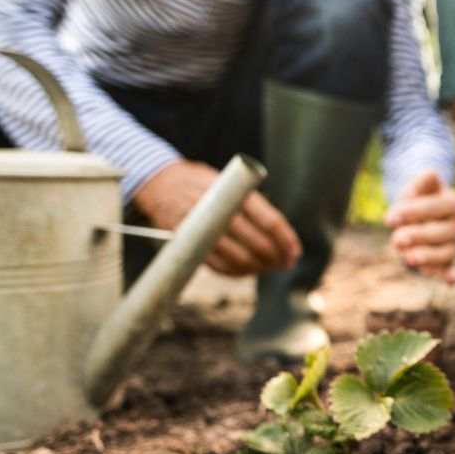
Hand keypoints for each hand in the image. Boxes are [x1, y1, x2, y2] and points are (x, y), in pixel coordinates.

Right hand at [133, 159, 300, 276]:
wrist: (159, 182)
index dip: (286, 241)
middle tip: (286, 263)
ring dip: (258, 268)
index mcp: (234, 192)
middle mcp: (218, 210)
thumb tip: (281, 236)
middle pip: (256, 243)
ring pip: (238, 258)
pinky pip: (217, 266)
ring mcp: (201, 228)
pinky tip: (247, 270)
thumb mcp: (229, 181)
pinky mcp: (188, 243)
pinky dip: (235, 272)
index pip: (269, 221)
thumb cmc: (203, 182)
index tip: (294, 253)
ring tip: (269, 268)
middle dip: (276, 257)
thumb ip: (251, 204)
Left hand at [385, 170, 454, 282]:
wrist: (419, 215)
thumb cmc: (417, 200)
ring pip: (446, 253)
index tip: (389, 218)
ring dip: (428, 257)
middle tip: (397, 239)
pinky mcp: (447, 261)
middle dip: (419, 236)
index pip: (437, 207)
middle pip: (443, 232)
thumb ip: (420, 182)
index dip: (414, 211)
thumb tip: (430, 174)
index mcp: (453, 202)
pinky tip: (451, 281)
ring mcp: (454, 244)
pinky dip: (451, 275)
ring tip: (408, 258)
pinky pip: (449, 269)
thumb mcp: (415, 187)